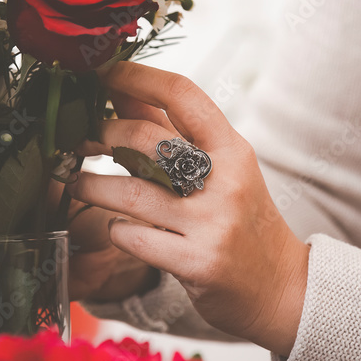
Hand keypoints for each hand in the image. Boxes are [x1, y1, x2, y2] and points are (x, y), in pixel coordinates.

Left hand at [66, 61, 309, 356]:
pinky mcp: (196, 262)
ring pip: (129, 191)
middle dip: (106, 133)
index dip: (138, 77)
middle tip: (84, 139)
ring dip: (92, 184)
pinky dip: (114, 229)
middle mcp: (226, 180)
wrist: (282, 288)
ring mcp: (212, 223)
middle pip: (147, 138)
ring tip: (78, 183)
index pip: (183, 95)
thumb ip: (173, 132)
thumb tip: (123, 89)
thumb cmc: (242, 221)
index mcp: (233, 149)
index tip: (105, 71)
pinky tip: (114, 226)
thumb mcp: (221, 170)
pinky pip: (133, 237)